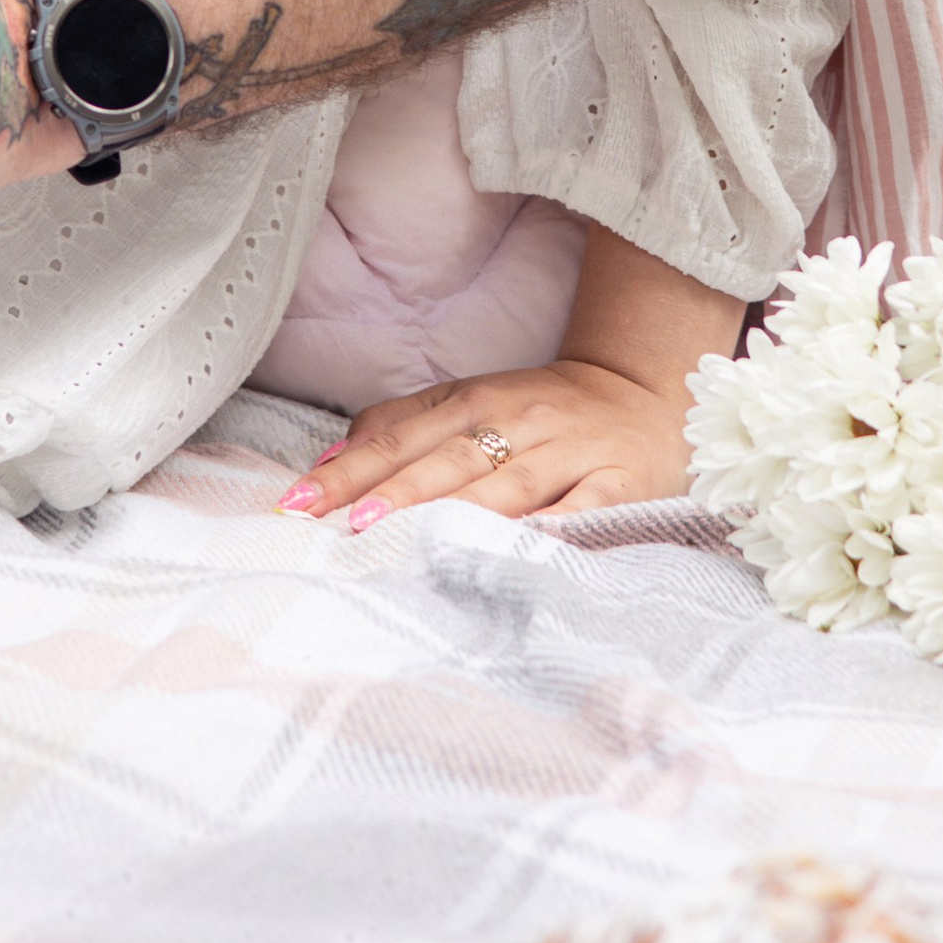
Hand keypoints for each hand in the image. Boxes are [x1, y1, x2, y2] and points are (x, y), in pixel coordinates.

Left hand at [276, 359, 696, 528]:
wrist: (645, 392)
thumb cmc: (538, 412)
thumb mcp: (469, 403)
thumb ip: (400, 425)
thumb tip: (327, 462)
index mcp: (474, 400)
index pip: (399, 436)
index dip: (348, 470)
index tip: (297, 504)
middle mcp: (517, 422)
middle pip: (443, 458)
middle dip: (389, 492)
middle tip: (338, 527)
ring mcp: (568, 453)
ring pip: (504, 484)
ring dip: (453, 510)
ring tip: (405, 537)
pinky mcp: (618, 485)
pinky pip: (582, 511)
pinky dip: (551, 530)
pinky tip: (516, 550)